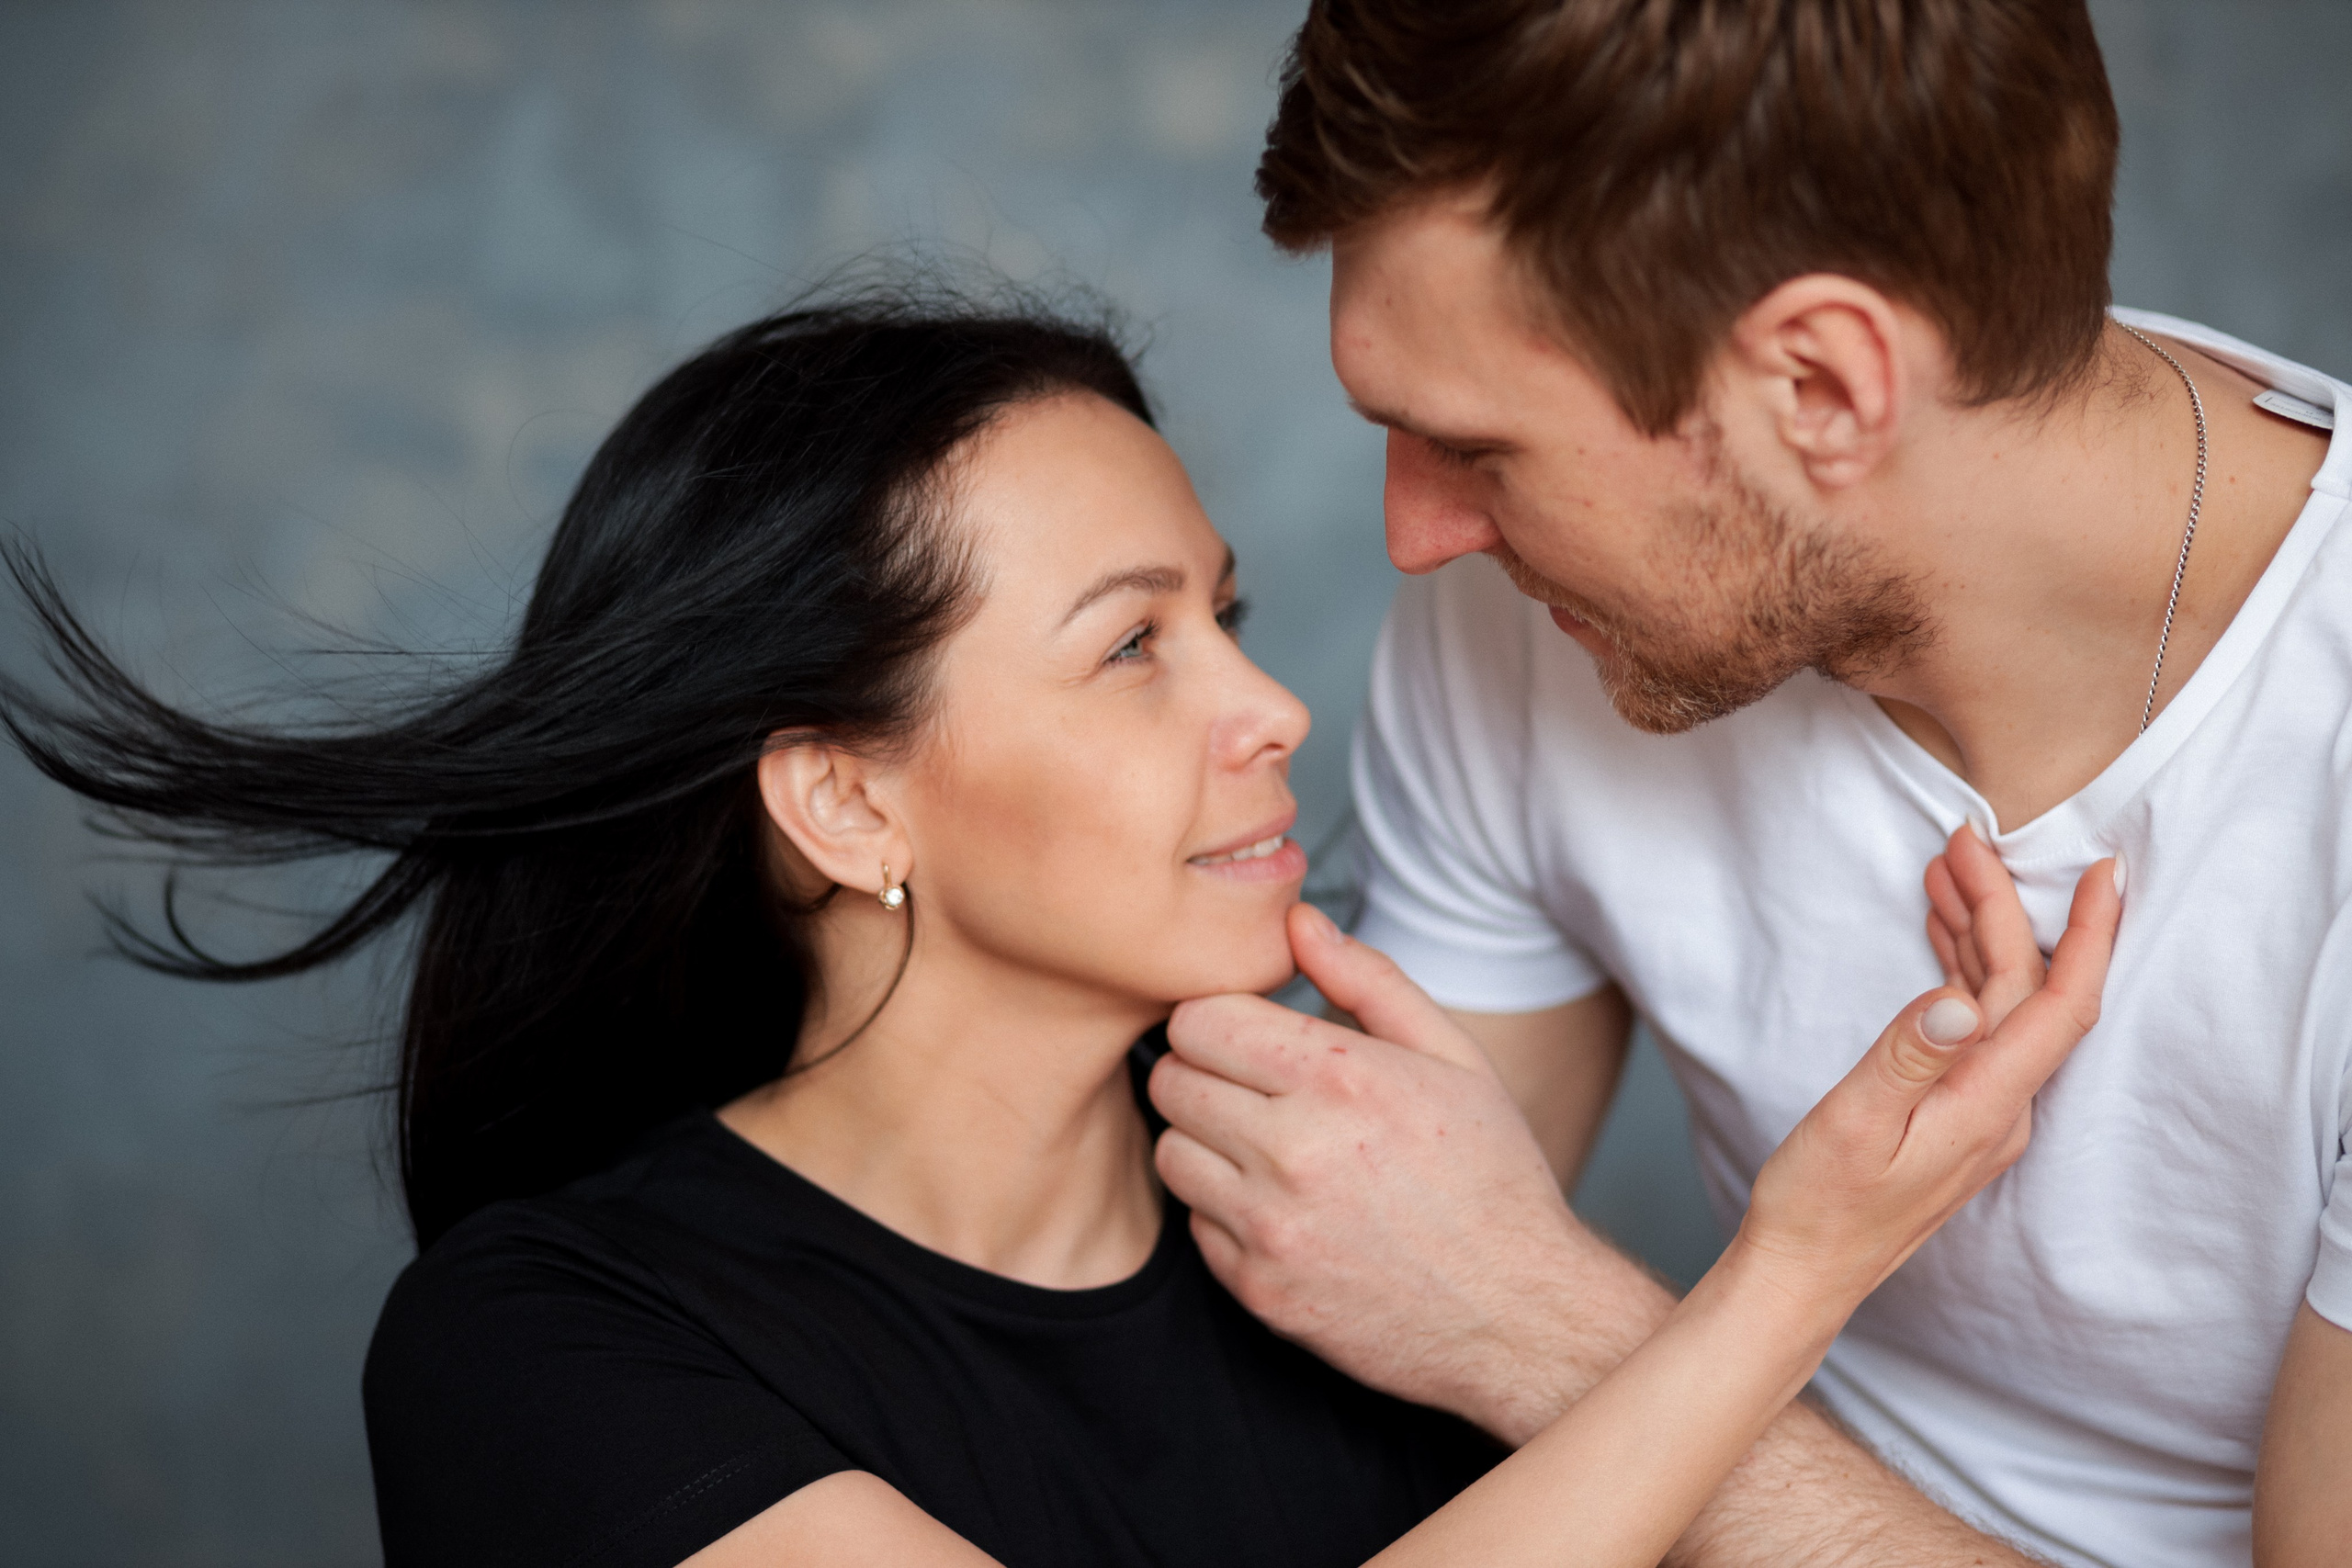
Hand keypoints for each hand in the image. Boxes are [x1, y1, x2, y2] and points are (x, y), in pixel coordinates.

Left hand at [1149, 903, 1635, 1437]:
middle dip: (1203, 1071)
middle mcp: (1295, 1151)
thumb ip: (1368, 980)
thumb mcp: (1454, 1058)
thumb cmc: (1491, 1179)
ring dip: (1204, 1141)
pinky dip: (1223, 1212)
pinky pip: (1194, 1225)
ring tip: (1264, 1146)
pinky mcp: (1259, 1289)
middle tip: (1252, 1088)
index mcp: (1341, 1079)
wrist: (1519, 1313)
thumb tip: (1297, 921)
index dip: (1218, 1017)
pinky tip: (1281, 1207)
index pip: (1199, 1017)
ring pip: (1170, 1152)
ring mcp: (1271, 1227)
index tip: (1247, 1033)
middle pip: (1171, 1078)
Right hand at [1732, 828, 2120, 1308]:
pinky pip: (1979, 1027)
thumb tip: (1956, 997)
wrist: (1804, 1272)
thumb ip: (1907, 1056)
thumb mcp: (1852, 1123)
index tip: (2103, 870)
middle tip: (1964, 842)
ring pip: (2002, 1005)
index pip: (2059, 1005)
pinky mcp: (1958, 1114)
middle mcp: (2003, 1109)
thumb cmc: (1820, 1205)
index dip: (2089, 934)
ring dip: (1981, 935)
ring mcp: (1984, 1114)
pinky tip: (1941, 942)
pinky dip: (1963, 973)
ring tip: (1945, 871)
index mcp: (1988, 1106)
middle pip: (2027, 990)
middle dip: (2006, 908)